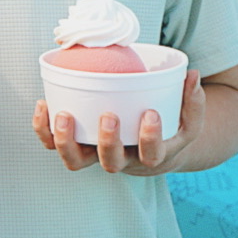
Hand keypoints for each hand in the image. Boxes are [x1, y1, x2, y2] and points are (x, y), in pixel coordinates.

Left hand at [33, 68, 204, 174]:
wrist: (151, 152)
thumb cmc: (170, 130)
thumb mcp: (188, 120)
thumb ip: (193, 99)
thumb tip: (192, 74)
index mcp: (149, 157)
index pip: (151, 156)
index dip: (150, 139)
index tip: (151, 114)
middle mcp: (120, 161)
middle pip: (110, 163)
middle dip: (107, 141)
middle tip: (108, 115)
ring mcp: (95, 155)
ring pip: (76, 161)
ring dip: (67, 141)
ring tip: (64, 115)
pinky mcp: (76, 146)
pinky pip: (54, 145)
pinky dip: (44, 130)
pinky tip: (44, 105)